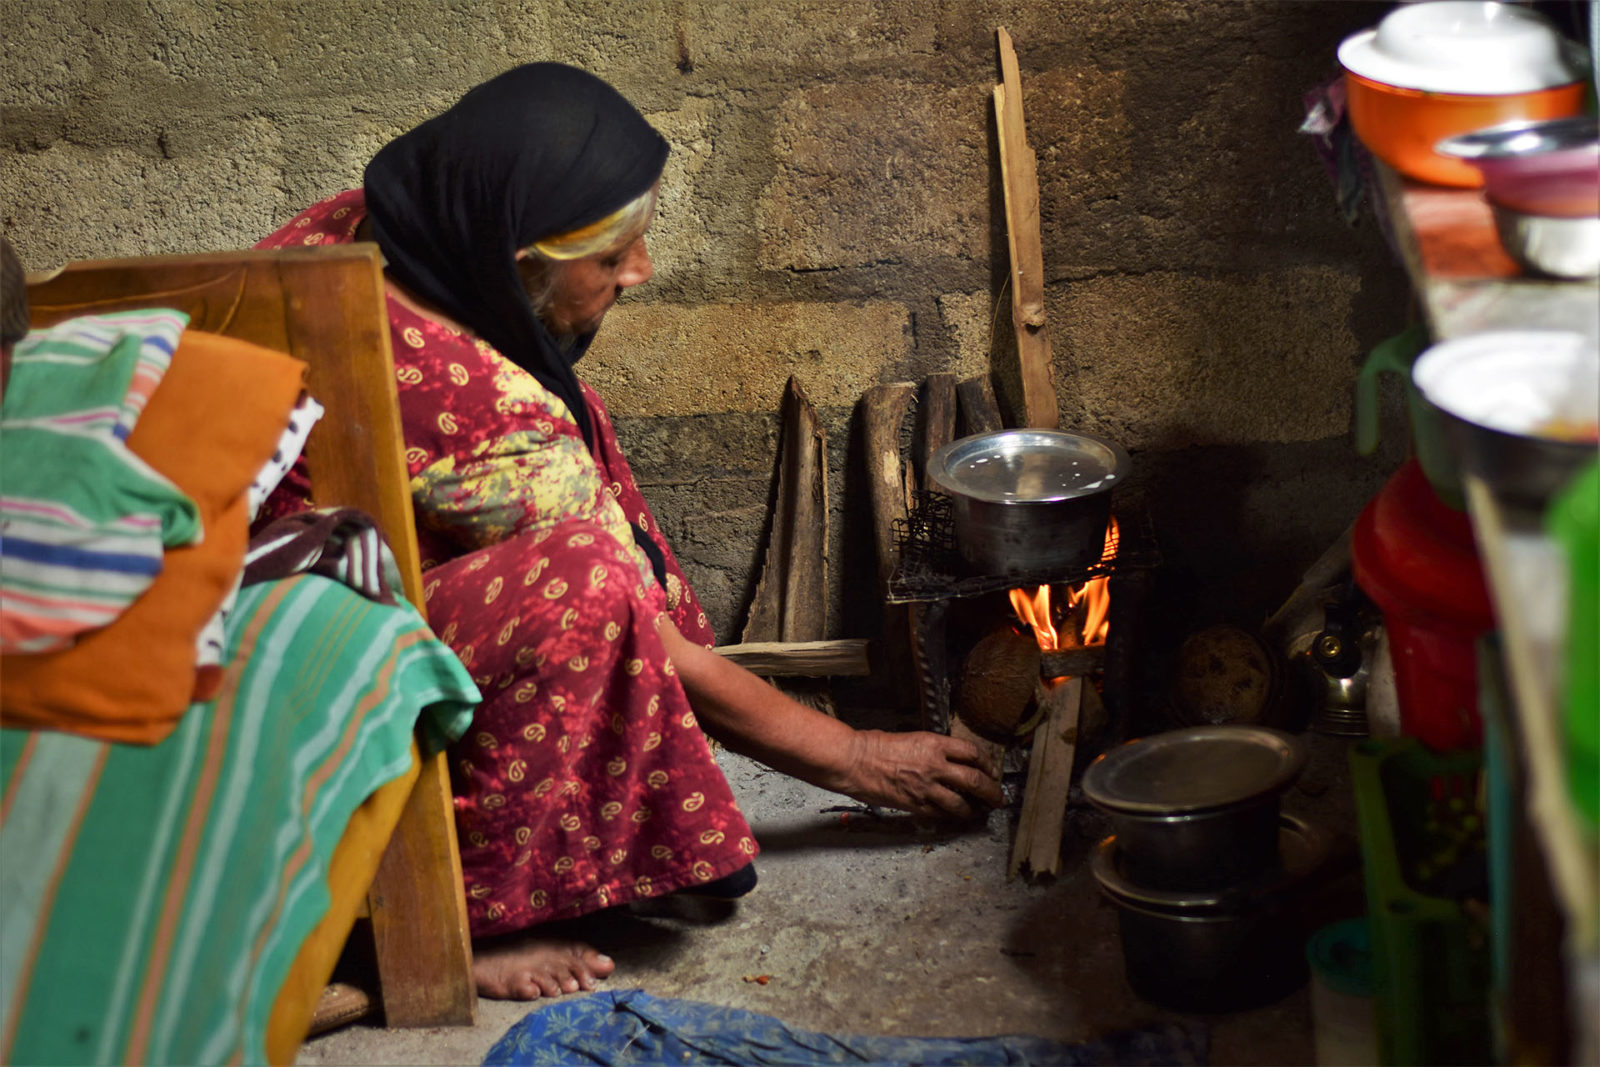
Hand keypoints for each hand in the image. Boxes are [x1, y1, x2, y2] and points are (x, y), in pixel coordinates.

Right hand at [837, 729, 1003, 819]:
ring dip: (976, 809)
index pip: (973, 753)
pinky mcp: (915, 805)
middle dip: (992, 791)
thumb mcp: (911, 738)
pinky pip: (942, 814)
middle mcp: (935, 765)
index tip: (992, 771)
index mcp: (935, 743)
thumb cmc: (875, 746)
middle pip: (976, 780)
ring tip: (981, 812)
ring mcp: (926, 787)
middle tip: (998, 798)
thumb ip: (932, 750)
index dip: (988, 764)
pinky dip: (952, 817)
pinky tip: (957, 817)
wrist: (854, 760)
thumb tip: (948, 761)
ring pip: (963, 803)